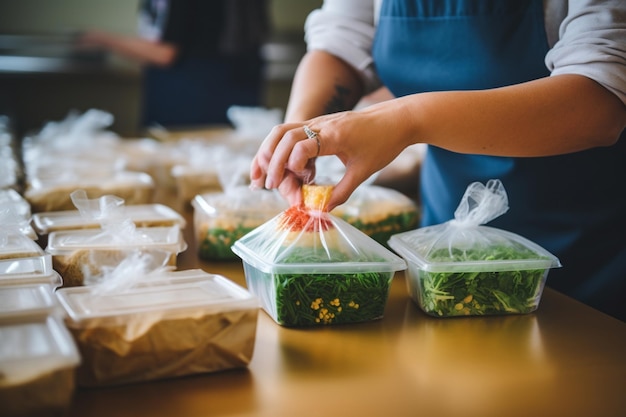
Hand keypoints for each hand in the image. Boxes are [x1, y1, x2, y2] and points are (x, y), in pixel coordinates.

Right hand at [250, 104, 411, 210]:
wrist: (396, 119)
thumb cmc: (383, 143)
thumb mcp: (364, 171)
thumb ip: (342, 191)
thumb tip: (322, 210)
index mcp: (335, 135)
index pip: (302, 145)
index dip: (292, 165)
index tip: (294, 186)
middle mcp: (322, 124)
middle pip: (284, 136)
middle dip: (271, 162)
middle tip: (267, 186)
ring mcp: (317, 122)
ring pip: (281, 131)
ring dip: (267, 152)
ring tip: (259, 176)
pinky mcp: (317, 124)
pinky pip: (289, 132)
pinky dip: (278, 148)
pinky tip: (277, 168)